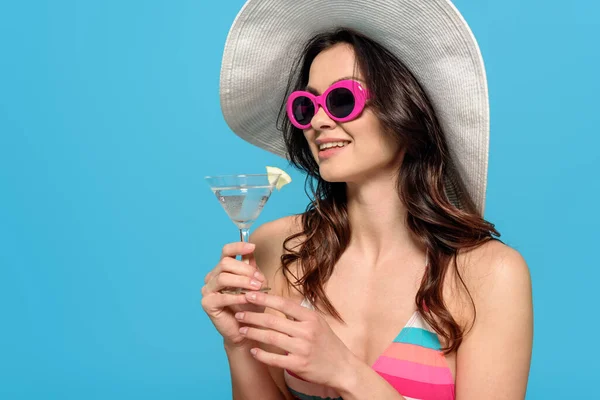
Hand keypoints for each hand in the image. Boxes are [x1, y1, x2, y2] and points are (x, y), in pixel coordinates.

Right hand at [201, 242, 268, 347]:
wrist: (246, 329)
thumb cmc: (250, 306)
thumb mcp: (256, 284)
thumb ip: (252, 268)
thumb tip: (251, 251)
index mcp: (223, 269)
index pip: (226, 251)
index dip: (238, 247)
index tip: (252, 247)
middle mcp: (212, 277)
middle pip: (225, 263)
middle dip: (245, 270)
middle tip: (259, 280)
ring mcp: (207, 290)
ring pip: (223, 277)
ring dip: (242, 281)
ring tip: (256, 288)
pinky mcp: (207, 303)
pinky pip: (221, 296)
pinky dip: (237, 296)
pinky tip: (247, 299)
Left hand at [234, 291, 355, 387]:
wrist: (343, 368)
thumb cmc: (328, 343)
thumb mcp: (319, 322)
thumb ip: (300, 314)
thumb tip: (279, 302)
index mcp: (311, 318)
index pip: (284, 304)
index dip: (264, 299)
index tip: (249, 295)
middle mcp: (306, 332)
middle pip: (273, 321)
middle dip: (253, 317)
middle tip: (239, 314)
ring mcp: (302, 349)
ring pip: (271, 338)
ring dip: (253, 333)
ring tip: (242, 330)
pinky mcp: (298, 365)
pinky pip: (274, 359)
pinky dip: (261, 355)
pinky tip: (253, 350)